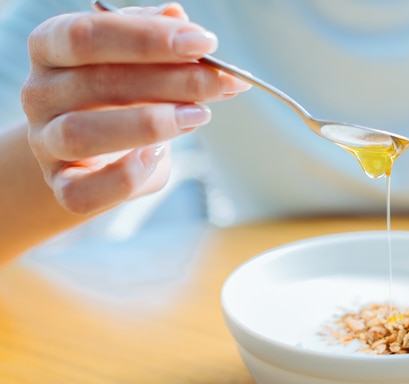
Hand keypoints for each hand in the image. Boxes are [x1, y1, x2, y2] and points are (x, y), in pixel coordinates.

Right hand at [21, 3, 248, 214]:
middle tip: (219, 82)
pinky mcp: (63, 186)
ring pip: (81, 133)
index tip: (203, 44)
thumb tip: (176, 16)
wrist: (93, 154)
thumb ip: (155, 40)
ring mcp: (46, 143)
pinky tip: (160, 155)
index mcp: (51, 48)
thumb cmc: (120, 98)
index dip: (148, 38)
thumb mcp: (137, 63)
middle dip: (170, 80)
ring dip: (150, 124)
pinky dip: (125, 176)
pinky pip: (84, 191)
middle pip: (96, 81)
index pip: (88, 35)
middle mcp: (40, 93)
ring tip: (199, 115)